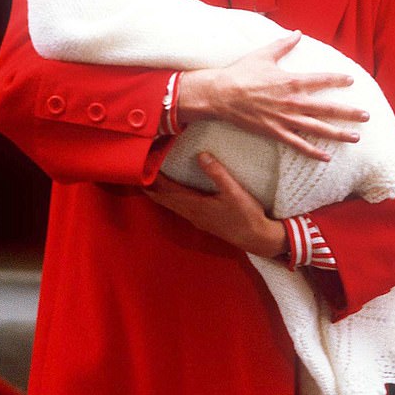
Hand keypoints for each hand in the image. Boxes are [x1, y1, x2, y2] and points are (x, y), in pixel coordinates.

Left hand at [146, 153, 288, 258]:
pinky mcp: (204, 222)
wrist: (257, 239)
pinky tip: (174, 198)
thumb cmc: (246, 215)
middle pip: (165, 200)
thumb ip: (217, 173)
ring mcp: (197, 219)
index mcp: (196, 205)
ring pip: (172, 206)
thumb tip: (201, 155)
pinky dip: (171, 200)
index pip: (168, 190)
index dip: (155, 179)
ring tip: (150, 185)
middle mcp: (192, 213)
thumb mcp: (234, 191)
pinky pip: (180, 209)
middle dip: (151, 188)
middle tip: (138, 176)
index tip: (144, 167)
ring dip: (160, 195)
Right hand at [178, 31, 368, 160]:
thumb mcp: (264, 54)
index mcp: (291, 81)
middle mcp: (292, 101)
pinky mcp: (275, 132)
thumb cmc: (241, 73)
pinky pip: (298, 145)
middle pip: (327, 108)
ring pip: (318, 129)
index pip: (321, 80)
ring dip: (338, 134)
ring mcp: (285, 119)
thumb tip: (298, 33)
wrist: (220, 95)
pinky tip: (327, 157)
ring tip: (356, 138)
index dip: (338, 80)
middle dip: (349, 113)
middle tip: (367, 116)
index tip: (352, 80)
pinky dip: (313, 152)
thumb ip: (284, 44)